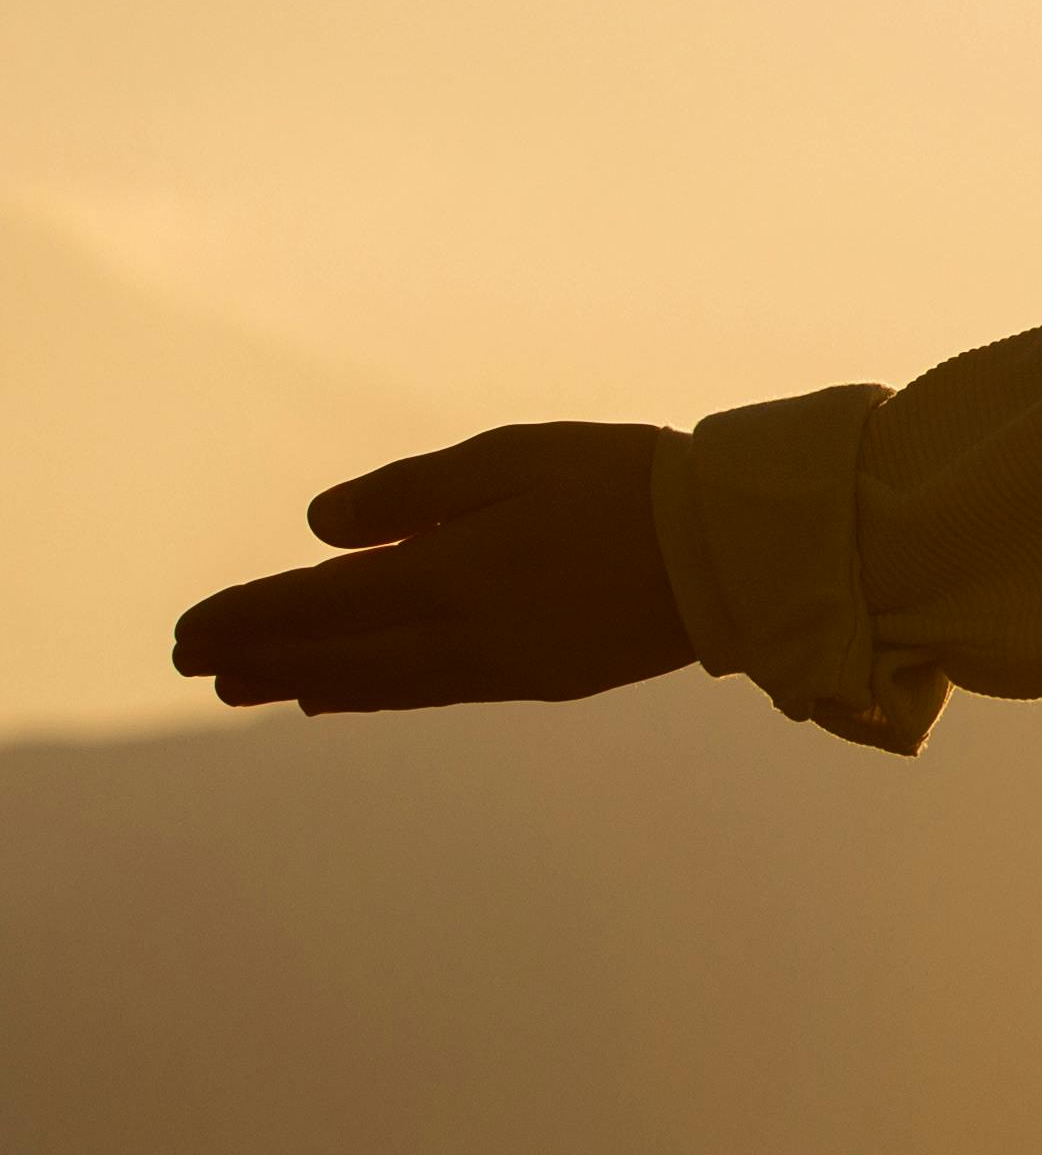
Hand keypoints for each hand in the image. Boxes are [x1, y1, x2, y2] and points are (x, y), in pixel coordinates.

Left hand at [169, 420, 694, 715]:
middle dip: (259, 658)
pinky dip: (368, 694)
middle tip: (192, 665)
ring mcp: (504, 666)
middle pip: (337, 654)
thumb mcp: (514, 457)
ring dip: (303, 684)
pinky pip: (431, 691)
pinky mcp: (541, 680)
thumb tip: (320, 529)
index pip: (321, 604)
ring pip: (378, 682)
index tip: (188, 630)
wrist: (740, 549)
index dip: (250, 618)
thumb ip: (412, 494)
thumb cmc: (628, 482)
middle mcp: (466, 633)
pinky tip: (336, 697)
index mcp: (455, 572)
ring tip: (244, 689)